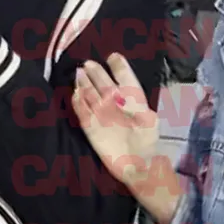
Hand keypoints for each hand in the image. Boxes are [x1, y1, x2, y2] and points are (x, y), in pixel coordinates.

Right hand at [71, 54, 158, 185]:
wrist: (139, 167)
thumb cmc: (148, 142)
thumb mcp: (148, 121)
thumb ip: (134, 106)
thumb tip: (117, 95)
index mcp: (132, 100)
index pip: (125, 79)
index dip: (119, 68)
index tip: (113, 57)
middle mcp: (115, 104)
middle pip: (103, 84)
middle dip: (96, 73)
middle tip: (88, 63)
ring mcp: (102, 115)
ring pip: (90, 95)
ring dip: (84, 84)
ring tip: (79, 74)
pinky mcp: (91, 128)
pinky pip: (82, 112)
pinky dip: (78, 104)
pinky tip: (75, 94)